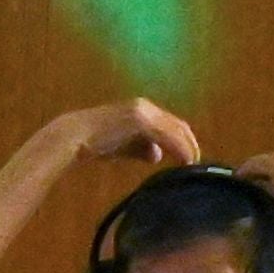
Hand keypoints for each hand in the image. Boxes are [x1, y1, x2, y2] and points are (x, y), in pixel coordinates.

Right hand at [47, 97, 200, 170]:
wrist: (77, 137)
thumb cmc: (97, 142)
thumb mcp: (124, 146)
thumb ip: (141, 148)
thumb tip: (158, 155)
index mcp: (143, 111)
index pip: (172, 125)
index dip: (184, 141)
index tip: (190, 159)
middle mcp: (146, 107)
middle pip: (178, 126)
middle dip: (190, 145)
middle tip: (197, 164)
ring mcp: (143, 112)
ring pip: (175, 130)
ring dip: (187, 148)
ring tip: (192, 165)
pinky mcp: (139, 119)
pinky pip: (166, 135)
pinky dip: (178, 148)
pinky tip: (184, 161)